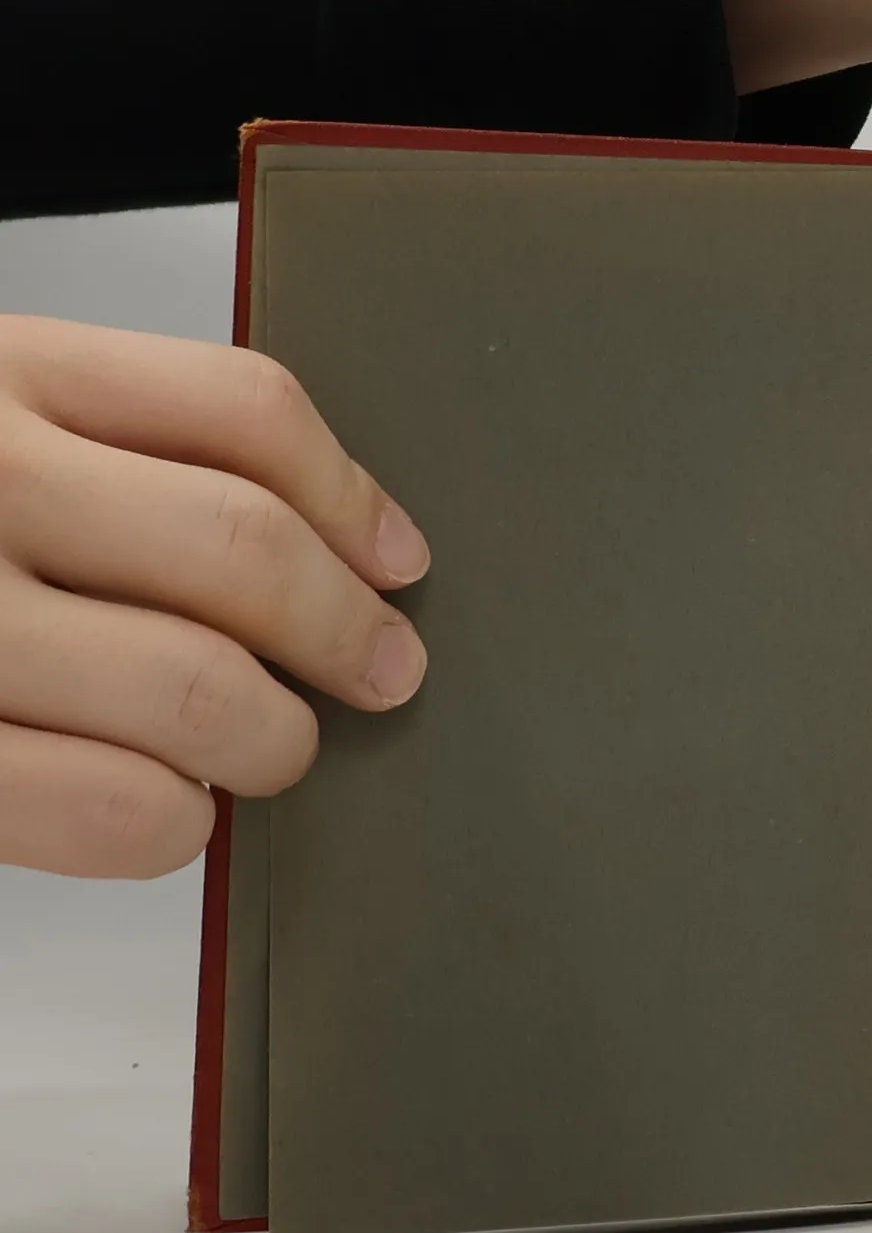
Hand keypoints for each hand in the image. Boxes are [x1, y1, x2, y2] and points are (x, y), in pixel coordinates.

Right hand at [0, 318, 429, 877]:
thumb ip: (116, 449)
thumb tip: (345, 547)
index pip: (241, 411)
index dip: (353, 497)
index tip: (399, 561)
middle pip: (240, 547)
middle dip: (345, 631)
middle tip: (381, 672)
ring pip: (195, 688)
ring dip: (276, 739)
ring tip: (271, 749)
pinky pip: (110, 809)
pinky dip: (177, 821)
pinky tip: (173, 808)